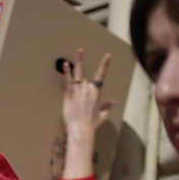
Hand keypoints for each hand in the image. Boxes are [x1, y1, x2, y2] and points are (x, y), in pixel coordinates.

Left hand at [60, 48, 114, 179]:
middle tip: (80, 50)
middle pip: (86, 72)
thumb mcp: (101, 116)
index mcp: (96, 93)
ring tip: (74, 53)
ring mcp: (79, 91)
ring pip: (77, 73)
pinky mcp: (69, 94)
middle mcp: (88, 89)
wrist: (81, 129)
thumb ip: (107, 107)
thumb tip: (113, 102)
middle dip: (82, 60)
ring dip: (76, 62)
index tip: (107, 56)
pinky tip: (64, 65)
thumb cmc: (91, 125)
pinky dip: (67, 72)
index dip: (104, 65)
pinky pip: (68, 81)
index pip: (101, 76)